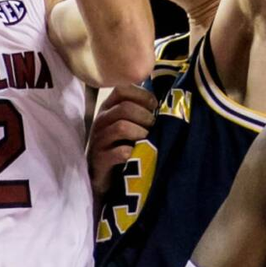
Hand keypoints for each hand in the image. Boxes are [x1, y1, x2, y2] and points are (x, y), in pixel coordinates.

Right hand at [89, 82, 156, 196]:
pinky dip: (133, 153)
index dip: (142, 95)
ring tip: (148, 141)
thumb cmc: (121, 147)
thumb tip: (166, 100)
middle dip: (145, 117)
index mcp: (108, 108)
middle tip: (153, 127)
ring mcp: (98, 141)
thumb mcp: (128, 125)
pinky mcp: (100, 160)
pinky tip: (138, 155)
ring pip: (122, 127)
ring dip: (141, 133)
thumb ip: (140, 111)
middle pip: (125, 108)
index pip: (122, 89)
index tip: (154, 106)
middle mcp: (100, 121)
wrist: (104, 178)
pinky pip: (120, 152)